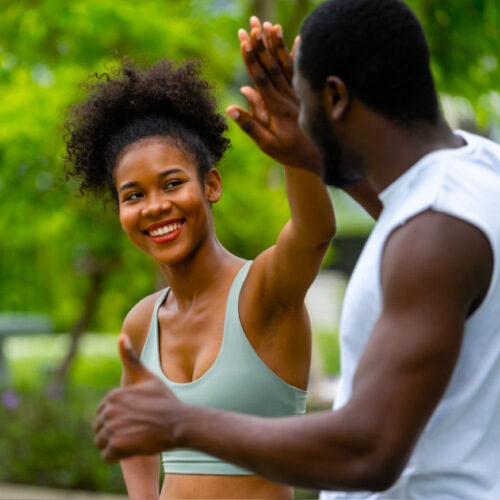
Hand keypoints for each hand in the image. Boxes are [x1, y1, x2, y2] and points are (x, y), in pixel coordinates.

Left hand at [93, 334, 181, 461]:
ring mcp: (111, 428)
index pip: (103, 412)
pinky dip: (118, 455)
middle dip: (114, 431)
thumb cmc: (165, 400)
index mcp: (113, 395)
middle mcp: (108, 411)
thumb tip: (121, 336)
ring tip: (134, 438)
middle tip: (135, 429)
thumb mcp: (148, 377)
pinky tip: (133, 447)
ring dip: (114, 444)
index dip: (118, 416)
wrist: (179, 423)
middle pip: (99, 427)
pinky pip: (107, 456)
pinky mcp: (116, 446)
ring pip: (101, 442)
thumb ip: (131, 359)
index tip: (135, 417)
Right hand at [227, 16, 321, 172]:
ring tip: (270, 25)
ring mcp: (300, 94)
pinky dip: (298, 54)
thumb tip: (230, 109)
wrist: (322, 157)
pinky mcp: (308, 94)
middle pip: (273, 66)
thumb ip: (250, 125)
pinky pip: (302, 70)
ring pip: (287, 64)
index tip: (244, 41)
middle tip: (252, 24)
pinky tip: (299, 38)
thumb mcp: (268, 144)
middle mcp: (289, 97)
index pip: (261, 79)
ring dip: (277, 44)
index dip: (252, 59)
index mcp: (277, 108)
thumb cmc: (292, 153)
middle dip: (261, 44)